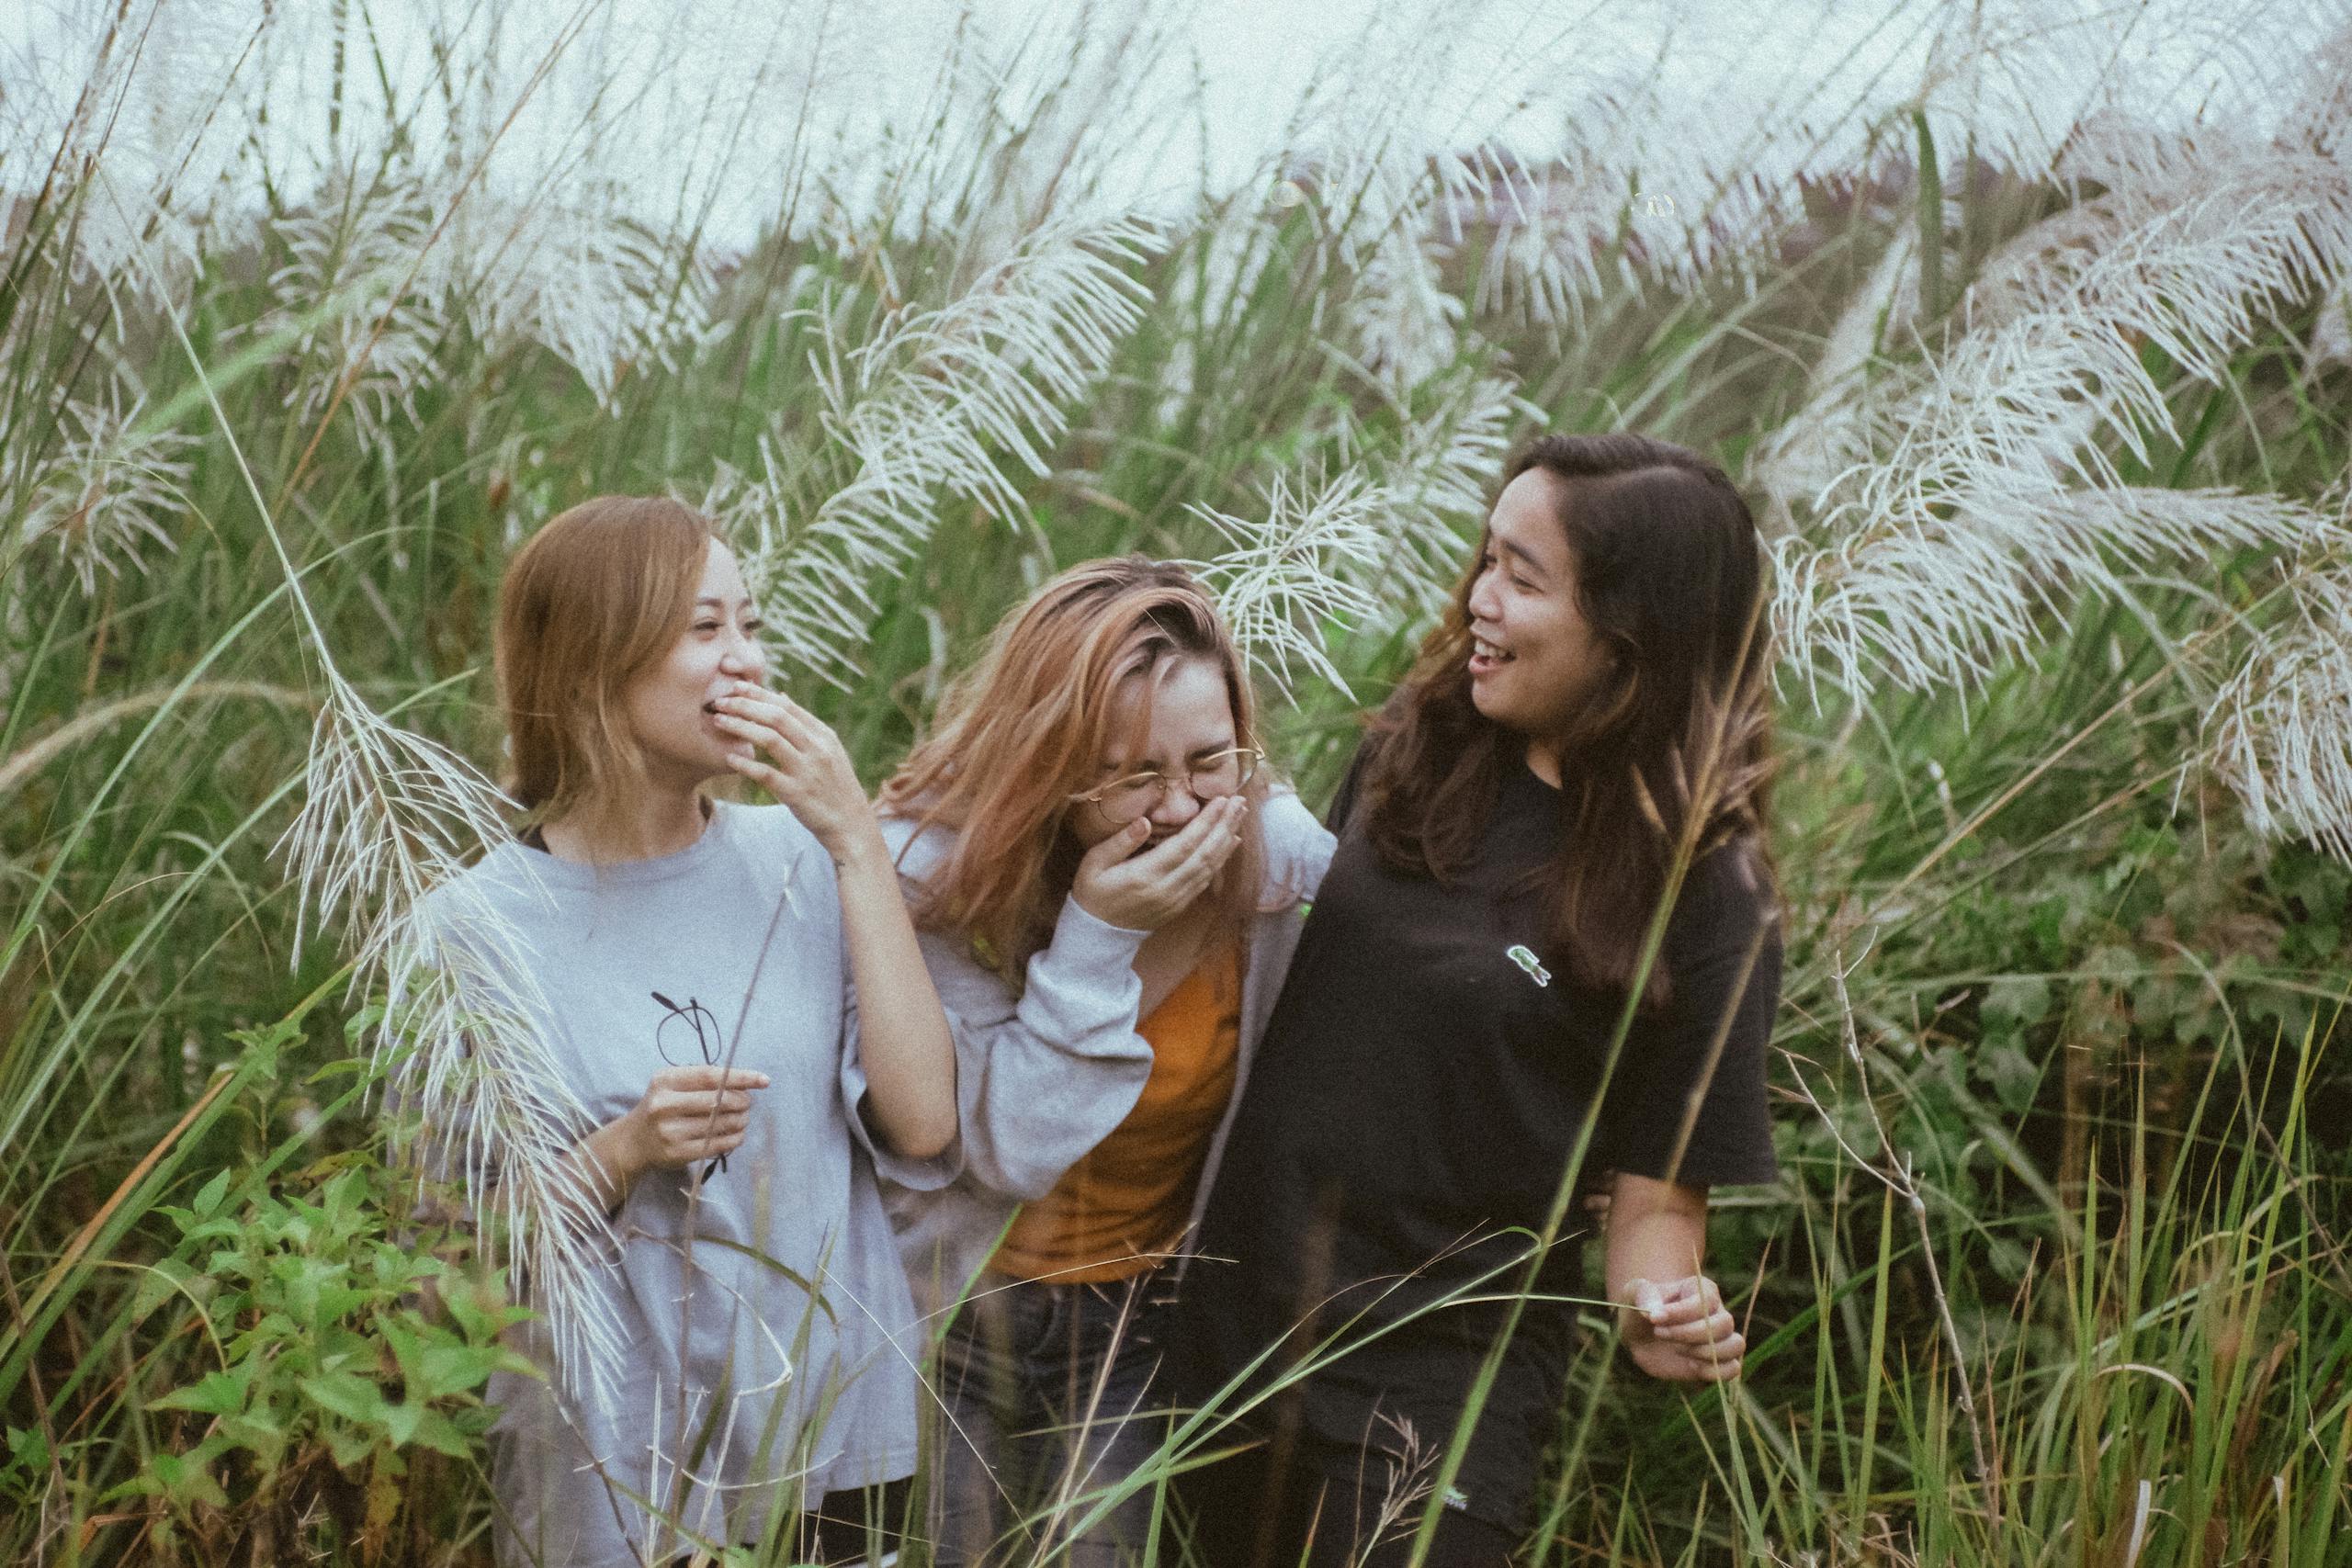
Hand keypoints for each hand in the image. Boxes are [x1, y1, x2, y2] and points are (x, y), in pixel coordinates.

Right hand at [619, 1064, 767, 1175]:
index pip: (710, 1076)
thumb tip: (745, 1085)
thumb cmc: (662, 1107)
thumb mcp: (673, 1086)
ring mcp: (670, 1131)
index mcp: (666, 1081)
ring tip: (743, 1118)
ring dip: (740, 1120)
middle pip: (718, 1100)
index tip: (764, 1080)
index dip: (741, 1077)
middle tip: (748, 1103)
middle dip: (742, 1101)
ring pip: (720, 1123)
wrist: (633, 1142)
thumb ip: (702, 1082)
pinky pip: (716, 1144)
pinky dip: (734, 1138)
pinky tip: (737, 1134)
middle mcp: (665, 1104)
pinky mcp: (677, 1153)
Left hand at [712, 684, 880, 864]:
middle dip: (745, 705)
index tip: (736, 686)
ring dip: (740, 727)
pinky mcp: (796, 793)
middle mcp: (816, 749)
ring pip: (769, 739)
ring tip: (719, 722)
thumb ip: (803, 724)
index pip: (787, 706)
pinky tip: (728, 758)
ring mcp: (807, 771)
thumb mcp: (827, 750)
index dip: (759, 694)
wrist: (850, 823)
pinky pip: (765, 774)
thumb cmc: (834, 785)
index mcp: (823, 735)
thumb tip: (780, 696)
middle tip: (720, 701)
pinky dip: (745, 763)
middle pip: (776, 717)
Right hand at [1069, 794, 1246, 931]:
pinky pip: (1205, 880)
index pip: (1184, 845)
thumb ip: (1120, 842)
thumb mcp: (1094, 863)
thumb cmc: (1092, 892)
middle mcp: (1167, 889)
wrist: (1098, 934)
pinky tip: (1229, 842)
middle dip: (1224, 826)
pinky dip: (1220, 859)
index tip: (1221, 800)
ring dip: (1226, 840)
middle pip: (1204, 854)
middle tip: (1240, 802)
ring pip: (1209, 868)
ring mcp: (1176, 900)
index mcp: (1145, 875)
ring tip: (1239, 815)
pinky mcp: (1180, 906)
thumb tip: (1145, 821)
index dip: (1205, 822)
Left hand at [1619, 1274, 1744, 1383]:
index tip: (1654, 1319)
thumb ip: (1644, 1294)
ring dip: (1707, 1352)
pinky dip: (1714, 1371)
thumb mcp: (1634, 1293)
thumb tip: (1656, 1312)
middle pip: (1724, 1323)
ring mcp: (1720, 1338)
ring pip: (1736, 1345)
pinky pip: (1733, 1368)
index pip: (1705, 1300)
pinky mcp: (1717, 1362)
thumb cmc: (1641, 1309)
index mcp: (1701, 1290)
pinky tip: (1690, 1365)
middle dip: (1690, 1333)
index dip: (1682, 1312)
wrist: (1640, 1336)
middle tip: (1660, 1334)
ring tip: (1679, 1350)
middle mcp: (1716, 1312)